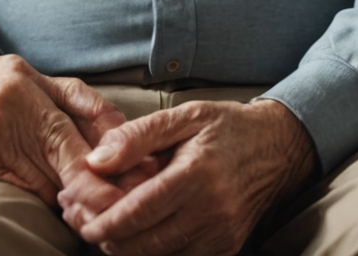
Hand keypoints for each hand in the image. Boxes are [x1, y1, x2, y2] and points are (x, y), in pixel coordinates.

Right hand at [0, 42, 124, 205]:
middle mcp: (15, 97)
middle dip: (101, 175)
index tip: (135, 158)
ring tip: (94, 208)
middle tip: (125, 198)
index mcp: (25, 75)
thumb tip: (93, 127)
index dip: (112, 134)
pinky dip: (41, 197)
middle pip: (71, 144)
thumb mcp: (3, 76)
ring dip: (72, 193)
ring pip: (50, 170)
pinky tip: (54, 205)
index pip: (83, 103)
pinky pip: (22, 184)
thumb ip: (46, 96)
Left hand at [59, 98, 317, 255]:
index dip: (102, 223)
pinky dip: (153, 252)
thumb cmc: (228, 127)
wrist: (280, 147)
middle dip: (106, 239)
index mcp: (197, 175)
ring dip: (126, 249)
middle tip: (80, 222)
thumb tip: (96, 162)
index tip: (78, 218)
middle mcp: (212, 211)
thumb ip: (137, 136)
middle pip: (144, 244)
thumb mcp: (185, 116)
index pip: (139, 213)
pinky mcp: (228, 248)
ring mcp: (222, 235)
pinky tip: (136, 235)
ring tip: (102, 229)